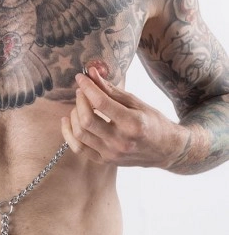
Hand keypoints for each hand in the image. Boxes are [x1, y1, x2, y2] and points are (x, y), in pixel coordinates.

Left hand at [61, 67, 189, 168]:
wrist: (166, 149)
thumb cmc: (153, 122)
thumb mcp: (137, 102)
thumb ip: (112, 90)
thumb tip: (92, 73)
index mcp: (133, 124)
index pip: (101, 103)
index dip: (88, 87)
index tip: (81, 77)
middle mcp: (121, 142)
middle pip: (87, 120)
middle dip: (80, 100)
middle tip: (82, 91)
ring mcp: (111, 154)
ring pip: (80, 134)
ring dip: (74, 114)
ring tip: (79, 104)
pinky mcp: (105, 161)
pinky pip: (78, 148)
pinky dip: (69, 133)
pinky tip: (68, 120)